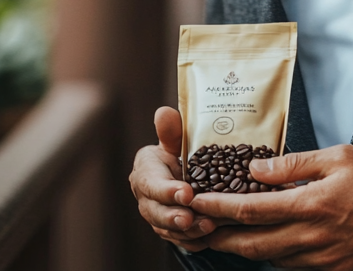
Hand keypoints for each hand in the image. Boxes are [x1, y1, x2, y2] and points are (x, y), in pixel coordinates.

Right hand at [129, 106, 216, 250]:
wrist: (180, 169)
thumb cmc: (179, 151)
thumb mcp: (175, 138)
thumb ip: (171, 130)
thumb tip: (164, 113)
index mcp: (145, 172)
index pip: (152, 184)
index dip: (167, 190)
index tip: (186, 191)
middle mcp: (146, 197)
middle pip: (157, 212)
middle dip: (175, 216)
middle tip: (192, 218)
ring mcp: (156, 216)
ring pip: (168, 228)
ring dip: (187, 230)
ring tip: (207, 227)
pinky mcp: (169, 229)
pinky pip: (179, 239)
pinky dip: (192, 240)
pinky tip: (208, 238)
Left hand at [190, 143, 352, 270]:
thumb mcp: (339, 157)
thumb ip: (295, 164)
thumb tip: (257, 168)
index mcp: (310, 204)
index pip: (251, 209)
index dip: (219, 207)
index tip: (197, 200)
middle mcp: (310, 237)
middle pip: (251, 245)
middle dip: (220, 238)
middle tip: (197, 228)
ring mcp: (320, 260)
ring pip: (269, 259)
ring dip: (244, 249)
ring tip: (226, 234)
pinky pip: (292, 266)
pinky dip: (273, 255)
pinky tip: (269, 241)